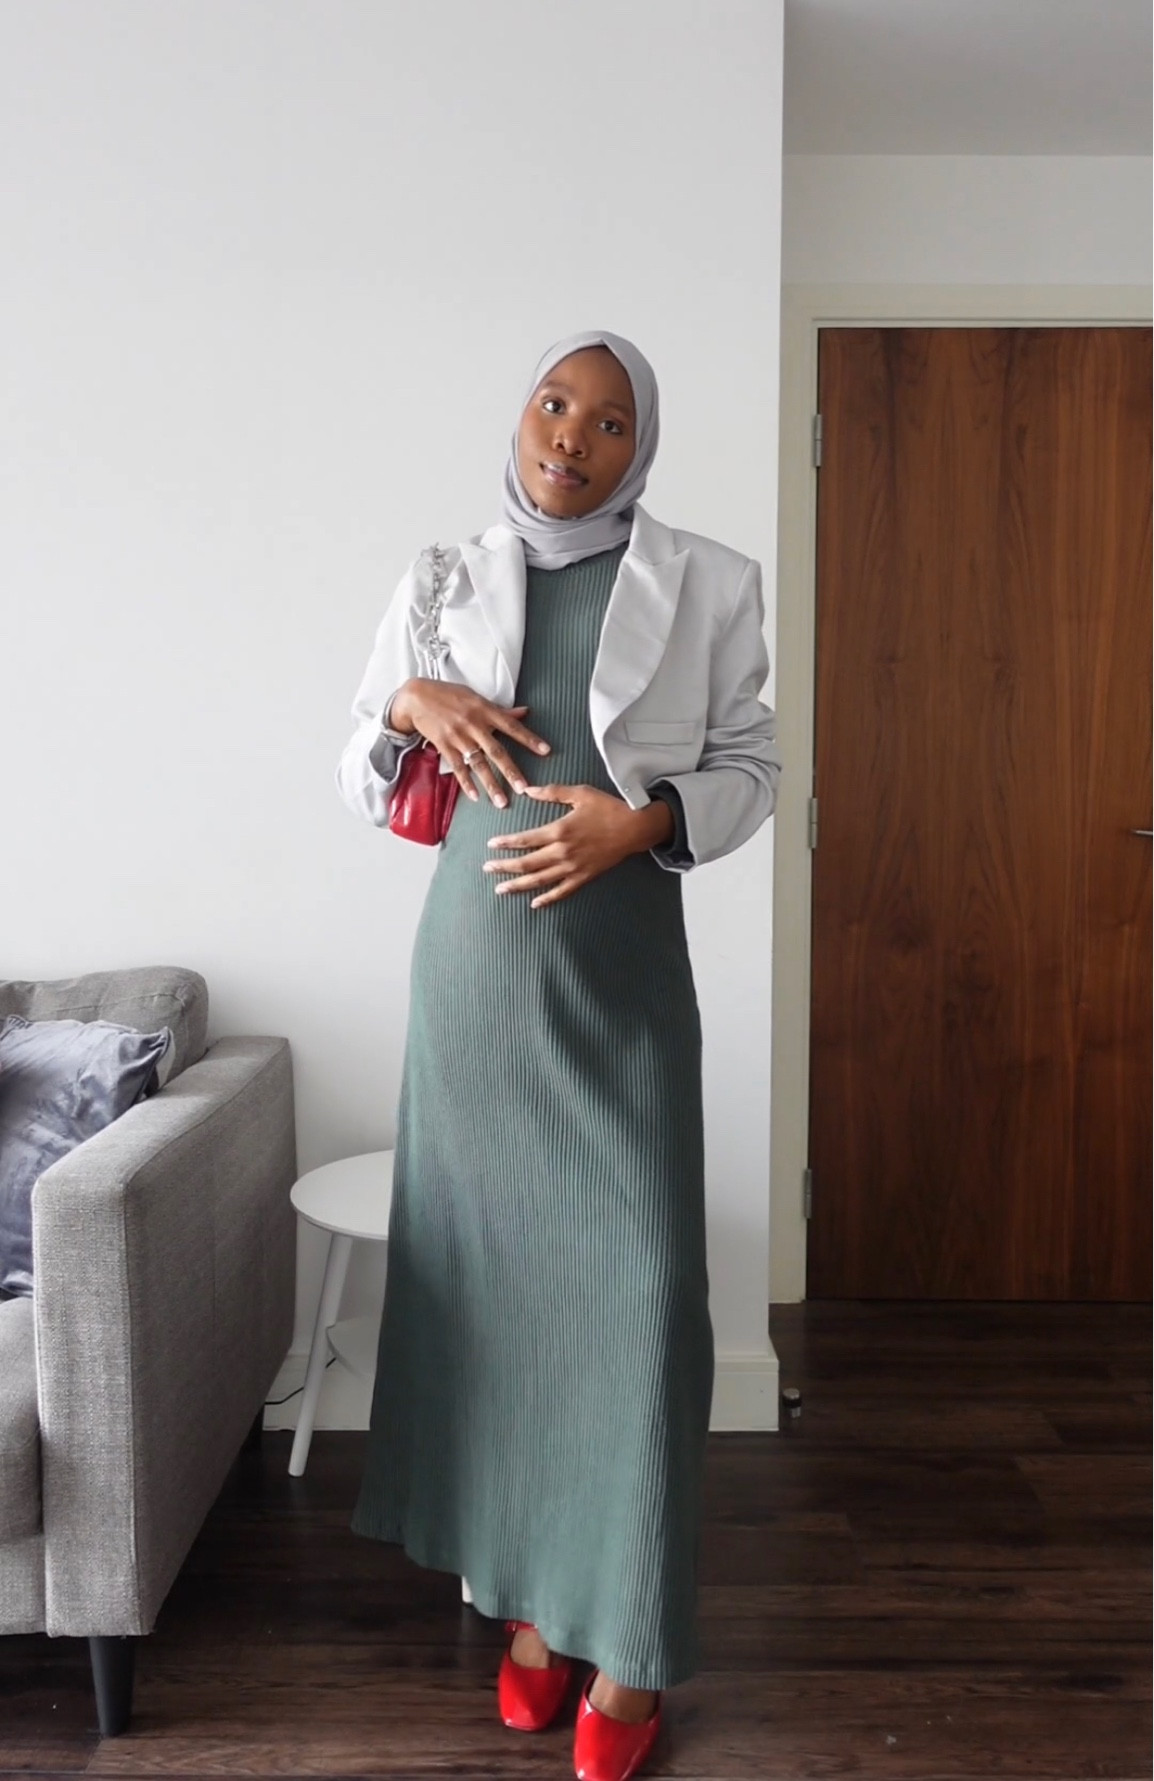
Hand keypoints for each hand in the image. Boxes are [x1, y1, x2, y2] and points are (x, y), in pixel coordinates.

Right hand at [388, 679, 549, 806]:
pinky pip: (458, 768)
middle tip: (524, 789)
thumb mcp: (476, 698)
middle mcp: (473, 724)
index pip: (512, 726)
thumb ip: (501, 710)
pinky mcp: (444, 746)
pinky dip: (467, 783)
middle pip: (496, 751)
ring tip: (502, 802)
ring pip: (478, 764)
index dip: (529, 738)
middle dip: (511, 772)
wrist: (417, 697)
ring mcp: (458, 737)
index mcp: (485, 710)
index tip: (546, 751)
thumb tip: (525, 712)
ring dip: (491, 785)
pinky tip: (476, 797)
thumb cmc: (450, 695)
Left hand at [483, 783, 674, 906]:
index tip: (491, 845)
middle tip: (487, 869)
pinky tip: (534, 904)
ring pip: (540, 880)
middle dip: (504, 867)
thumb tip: (528, 790)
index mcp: (559, 830)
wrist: (634, 828)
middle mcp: (563, 852)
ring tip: (500, 889)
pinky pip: (562, 891)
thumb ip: (552, 792)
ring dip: (518, 886)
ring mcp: (573, 867)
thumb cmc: (608, 808)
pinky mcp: (584, 877)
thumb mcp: (580, 793)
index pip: (525, 839)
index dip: (506, 843)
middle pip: (527, 863)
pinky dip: (548, 899)